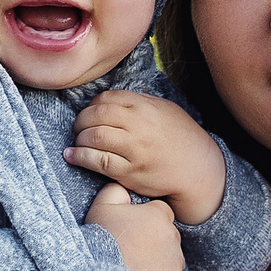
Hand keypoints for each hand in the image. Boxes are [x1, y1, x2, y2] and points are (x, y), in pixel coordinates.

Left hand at [66, 90, 227, 226]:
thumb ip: (138, 102)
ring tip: (78, 142)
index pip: (106, 99)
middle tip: (78, 127)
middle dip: (80, 121)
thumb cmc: (181, 138)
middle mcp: (139, 126)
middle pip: (95, 116)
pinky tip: (72, 155)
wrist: (198, 169)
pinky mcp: (129, 172)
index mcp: (146, 107)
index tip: (89, 113)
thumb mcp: (165, 109)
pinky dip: (80, 156)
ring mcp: (134, 150)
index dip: (91, 105)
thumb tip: (108, 101)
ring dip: (79, 138)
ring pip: (93, 137)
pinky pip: (97, 161)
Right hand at [85, 180, 183, 270]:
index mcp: (159, 215)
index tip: (133, 230)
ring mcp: (176, 263)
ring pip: (170, 260)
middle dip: (153, 241)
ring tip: (134, 268)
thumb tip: (125, 186)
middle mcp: (173, 237)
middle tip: (130, 250)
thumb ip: (116, 190)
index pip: (161, 212)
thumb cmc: (102, 241)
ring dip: (157, 263)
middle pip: (167, 236)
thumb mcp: (102, 207)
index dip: (146, 220)